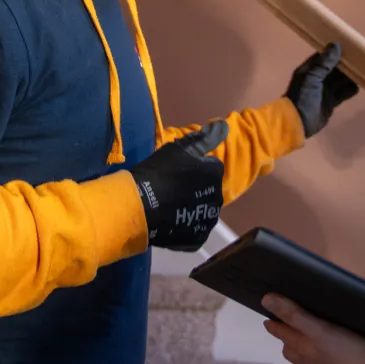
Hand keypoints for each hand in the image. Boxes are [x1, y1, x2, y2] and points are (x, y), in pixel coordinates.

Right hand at [130, 120, 227, 251]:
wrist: (140, 204)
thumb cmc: (159, 171)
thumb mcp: (179, 149)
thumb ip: (204, 138)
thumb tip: (225, 125)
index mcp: (215, 174)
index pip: (211, 167)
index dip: (194, 168)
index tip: (178, 171)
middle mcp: (218, 198)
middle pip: (209, 189)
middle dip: (197, 188)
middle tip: (173, 188)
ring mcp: (207, 220)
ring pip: (203, 210)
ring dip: (193, 207)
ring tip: (171, 206)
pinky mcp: (198, 238)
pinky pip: (194, 229)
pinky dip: (186, 226)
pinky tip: (172, 221)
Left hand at [262, 294, 364, 363]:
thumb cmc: (348, 352)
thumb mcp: (319, 329)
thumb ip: (294, 315)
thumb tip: (266, 300)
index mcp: (303, 349)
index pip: (282, 334)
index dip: (274, 321)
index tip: (267, 306)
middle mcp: (311, 360)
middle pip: (291, 348)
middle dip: (285, 333)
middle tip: (283, 317)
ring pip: (306, 354)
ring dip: (300, 342)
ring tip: (303, 328)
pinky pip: (323, 358)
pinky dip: (318, 348)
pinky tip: (330, 343)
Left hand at [284, 43, 358, 137]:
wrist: (298, 122)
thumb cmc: (303, 96)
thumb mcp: (312, 78)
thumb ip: (324, 63)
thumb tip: (336, 45)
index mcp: (310, 70)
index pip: (324, 57)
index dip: (335, 52)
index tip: (350, 47)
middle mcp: (317, 78)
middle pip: (334, 68)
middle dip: (346, 65)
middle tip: (360, 60)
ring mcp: (325, 90)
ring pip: (340, 80)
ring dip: (350, 77)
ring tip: (363, 72)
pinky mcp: (331, 102)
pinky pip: (343, 93)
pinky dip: (350, 89)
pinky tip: (358, 86)